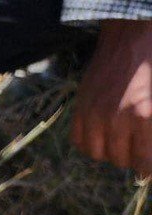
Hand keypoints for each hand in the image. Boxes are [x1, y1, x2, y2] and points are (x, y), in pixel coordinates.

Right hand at [71, 20, 151, 175]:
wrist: (133, 37)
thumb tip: (147, 160)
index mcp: (145, 118)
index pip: (145, 164)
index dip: (148, 167)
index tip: (148, 164)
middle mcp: (117, 120)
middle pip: (122, 160)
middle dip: (132, 155)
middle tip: (138, 142)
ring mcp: (95, 114)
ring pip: (99, 154)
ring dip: (111, 150)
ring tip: (120, 137)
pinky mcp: (80, 107)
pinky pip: (79, 141)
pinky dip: (91, 142)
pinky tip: (103, 133)